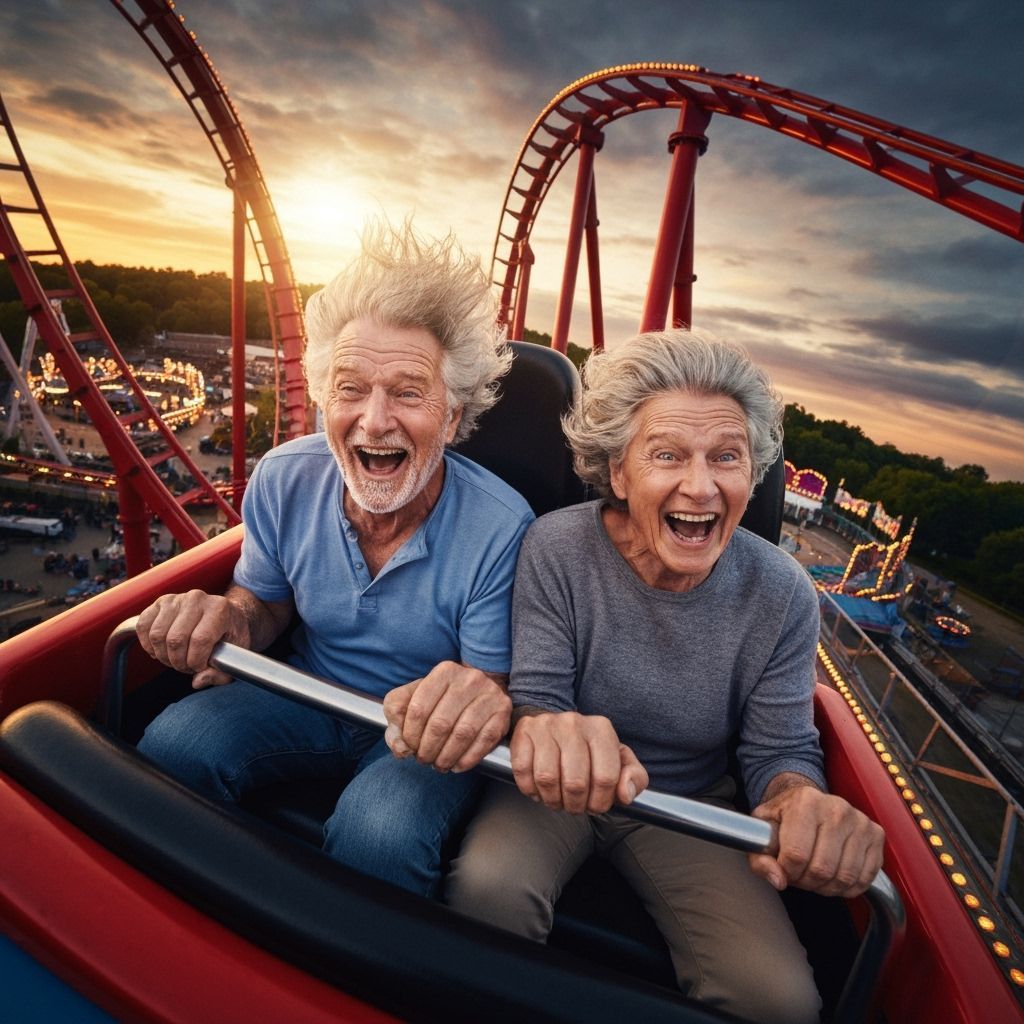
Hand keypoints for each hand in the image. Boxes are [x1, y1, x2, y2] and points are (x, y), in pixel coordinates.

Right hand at [136, 589, 249, 688]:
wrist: (226, 613)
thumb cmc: (230, 635)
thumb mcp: (234, 655)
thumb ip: (220, 673)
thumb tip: (198, 681)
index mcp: (219, 609)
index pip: (200, 640)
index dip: (196, 661)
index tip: (199, 668)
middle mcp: (197, 599)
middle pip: (176, 639)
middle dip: (179, 662)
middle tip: (186, 667)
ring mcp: (177, 599)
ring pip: (157, 635)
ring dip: (163, 655)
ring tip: (175, 659)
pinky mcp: (160, 602)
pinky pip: (143, 626)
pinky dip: (148, 645)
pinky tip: (160, 650)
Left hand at [382, 661, 510, 772]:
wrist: (481, 690)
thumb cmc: (442, 697)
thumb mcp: (414, 696)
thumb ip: (397, 716)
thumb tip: (400, 747)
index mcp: (444, 672)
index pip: (418, 708)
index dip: (409, 735)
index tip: (409, 746)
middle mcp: (469, 679)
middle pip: (440, 724)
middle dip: (427, 749)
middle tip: (424, 759)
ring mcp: (489, 695)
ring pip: (462, 735)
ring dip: (446, 757)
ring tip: (439, 765)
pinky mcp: (502, 712)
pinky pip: (483, 742)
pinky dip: (467, 759)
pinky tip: (457, 765)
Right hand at [509, 711, 647, 814]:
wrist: (554, 727)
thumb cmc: (589, 751)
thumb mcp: (618, 760)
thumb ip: (634, 778)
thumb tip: (625, 795)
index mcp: (601, 729)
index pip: (606, 778)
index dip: (600, 802)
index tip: (595, 806)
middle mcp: (573, 723)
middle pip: (575, 782)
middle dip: (575, 805)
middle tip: (574, 806)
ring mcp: (546, 725)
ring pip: (547, 778)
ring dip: (552, 800)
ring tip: (557, 799)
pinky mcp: (523, 731)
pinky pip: (523, 771)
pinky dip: (530, 789)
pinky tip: (539, 789)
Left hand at [749, 782, 884, 896]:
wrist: (808, 801)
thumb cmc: (784, 817)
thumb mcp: (761, 831)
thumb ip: (759, 858)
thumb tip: (779, 880)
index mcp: (805, 802)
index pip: (796, 854)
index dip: (787, 872)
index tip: (783, 867)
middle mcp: (836, 807)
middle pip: (821, 869)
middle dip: (806, 881)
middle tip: (799, 873)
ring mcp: (860, 821)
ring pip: (845, 877)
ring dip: (826, 887)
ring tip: (815, 874)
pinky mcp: (876, 834)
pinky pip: (865, 879)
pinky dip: (847, 887)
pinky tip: (834, 875)